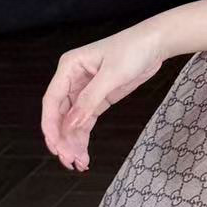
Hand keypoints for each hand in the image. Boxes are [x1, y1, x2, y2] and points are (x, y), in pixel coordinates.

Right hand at [39, 23, 165, 171]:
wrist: (156, 43)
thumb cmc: (134, 48)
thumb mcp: (112, 74)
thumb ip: (90, 100)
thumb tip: (70, 124)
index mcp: (69, 67)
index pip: (52, 100)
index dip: (51, 125)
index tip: (56, 146)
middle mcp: (72, 79)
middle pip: (59, 114)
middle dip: (62, 139)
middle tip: (69, 159)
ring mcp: (84, 90)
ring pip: (71, 122)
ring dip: (72, 142)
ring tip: (78, 163)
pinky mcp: (97, 98)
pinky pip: (85, 121)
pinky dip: (83, 138)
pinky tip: (83, 153)